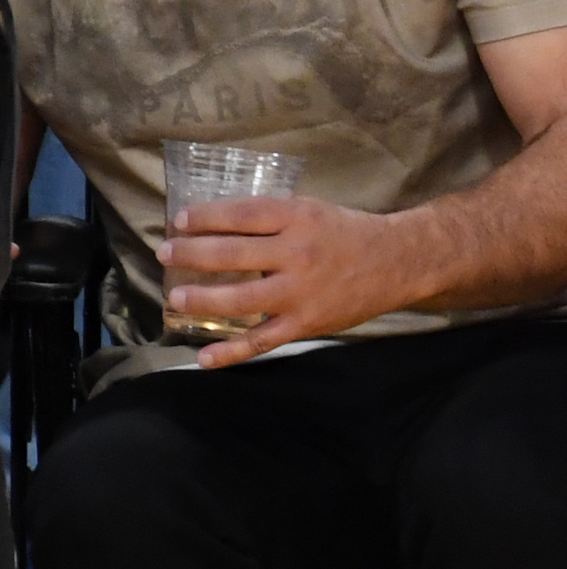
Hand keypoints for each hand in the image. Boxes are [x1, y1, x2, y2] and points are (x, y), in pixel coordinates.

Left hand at [160, 196, 419, 367]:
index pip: (240, 215)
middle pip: (231, 254)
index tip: (180, 221)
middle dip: (191, 254)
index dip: (204, 218)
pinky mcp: (306, 323)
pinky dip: (231, 352)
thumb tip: (217, 224)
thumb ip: (271, 218)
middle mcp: (297, 254)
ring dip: (201, 298)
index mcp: (298, 219)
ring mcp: (301, 292)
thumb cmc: (349, 233)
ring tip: (176, 297)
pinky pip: (262, 340)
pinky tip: (204, 358)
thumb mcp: (312, 211)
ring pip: (240, 300)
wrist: (399, 263)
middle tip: (166, 253)